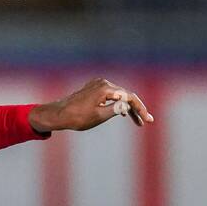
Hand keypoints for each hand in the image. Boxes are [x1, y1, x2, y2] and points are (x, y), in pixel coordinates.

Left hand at [28, 78, 154, 132]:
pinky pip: (110, 95)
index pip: (129, 97)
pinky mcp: (93, 89)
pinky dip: (117, 104)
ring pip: (118, 96)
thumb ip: (115, 109)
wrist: (58, 114)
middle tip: (145, 122)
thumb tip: (128, 104)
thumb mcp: (99, 116)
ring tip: (137, 122)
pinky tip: (123, 114)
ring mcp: (97, 85)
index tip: (147, 120)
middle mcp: (103, 83)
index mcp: (105, 88)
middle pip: (125, 95)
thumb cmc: (78, 117)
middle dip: (136, 109)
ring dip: (128, 108)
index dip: (140, 108)